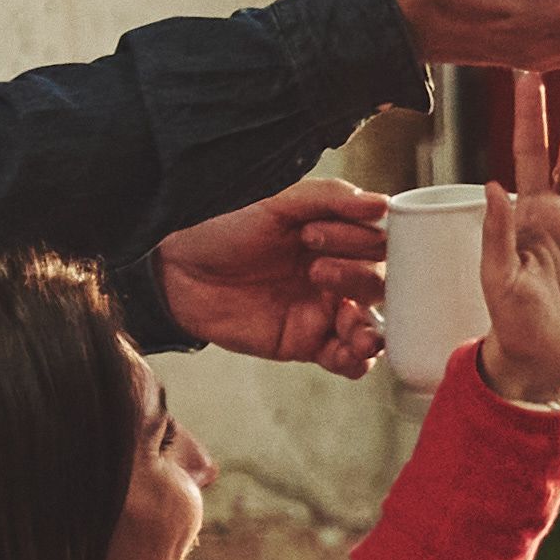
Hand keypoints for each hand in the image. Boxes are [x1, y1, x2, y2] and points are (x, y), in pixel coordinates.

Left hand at [160, 181, 387, 374]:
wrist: (177, 269)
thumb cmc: (222, 227)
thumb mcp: (276, 202)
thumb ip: (329, 198)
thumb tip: (382, 204)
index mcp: (336, 237)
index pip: (378, 243)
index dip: (360, 241)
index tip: (314, 234)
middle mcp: (336, 275)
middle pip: (380, 284)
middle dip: (358, 278)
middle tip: (315, 271)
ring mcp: (323, 311)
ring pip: (372, 325)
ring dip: (372, 328)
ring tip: (354, 328)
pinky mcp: (306, 344)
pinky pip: (348, 360)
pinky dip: (358, 361)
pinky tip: (352, 353)